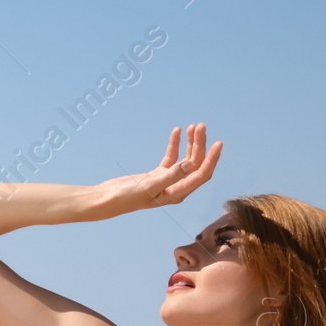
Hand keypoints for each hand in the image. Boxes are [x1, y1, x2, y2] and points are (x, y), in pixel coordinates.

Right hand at [94, 123, 222, 215]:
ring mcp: (167, 181)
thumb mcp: (150, 186)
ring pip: (185, 159)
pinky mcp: (157, 175)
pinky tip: (176, 132)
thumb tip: (190, 165)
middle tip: (200, 126)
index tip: (218, 143)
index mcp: (177, 193)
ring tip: (192, 126)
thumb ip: (171, 176)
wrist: (107, 199)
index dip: (211, 159)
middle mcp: (176, 188)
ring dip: (190, 143)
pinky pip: (171, 157)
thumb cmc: (127, 197)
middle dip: (200, 145)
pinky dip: (175, 144)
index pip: (201, 174)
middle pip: (195, 164)